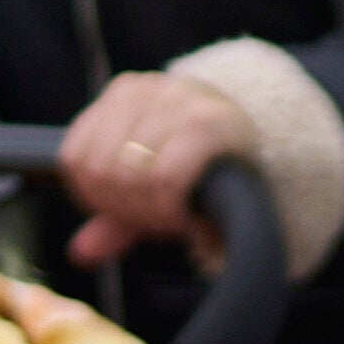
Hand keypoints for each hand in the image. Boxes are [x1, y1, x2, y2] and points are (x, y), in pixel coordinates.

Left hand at [58, 63, 266, 258]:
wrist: (267, 149)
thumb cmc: (204, 169)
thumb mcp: (152, 186)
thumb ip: (113, 216)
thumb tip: (80, 253)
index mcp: (123, 94)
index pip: (75, 158)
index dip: (96, 199)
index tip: (130, 210)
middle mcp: (146, 89)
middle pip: (100, 170)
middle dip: (126, 208)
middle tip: (159, 216)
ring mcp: (177, 100)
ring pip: (129, 176)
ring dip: (151, 211)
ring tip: (175, 214)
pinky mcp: (208, 122)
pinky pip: (163, 177)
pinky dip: (168, 206)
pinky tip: (185, 213)